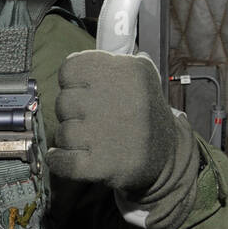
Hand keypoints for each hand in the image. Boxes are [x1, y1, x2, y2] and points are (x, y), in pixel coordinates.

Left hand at [46, 49, 177, 194]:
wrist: (168, 156)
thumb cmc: (141, 113)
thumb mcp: (140, 76)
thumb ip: (107, 64)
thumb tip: (72, 64)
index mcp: (129, 72)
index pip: (70, 68)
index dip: (71, 83)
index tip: (81, 91)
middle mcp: (119, 99)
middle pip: (63, 102)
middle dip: (71, 113)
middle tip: (90, 120)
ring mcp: (109, 133)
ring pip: (62, 132)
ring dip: (70, 139)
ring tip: (91, 140)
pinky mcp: (102, 165)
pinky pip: (60, 161)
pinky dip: (59, 160)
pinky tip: (69, 157)